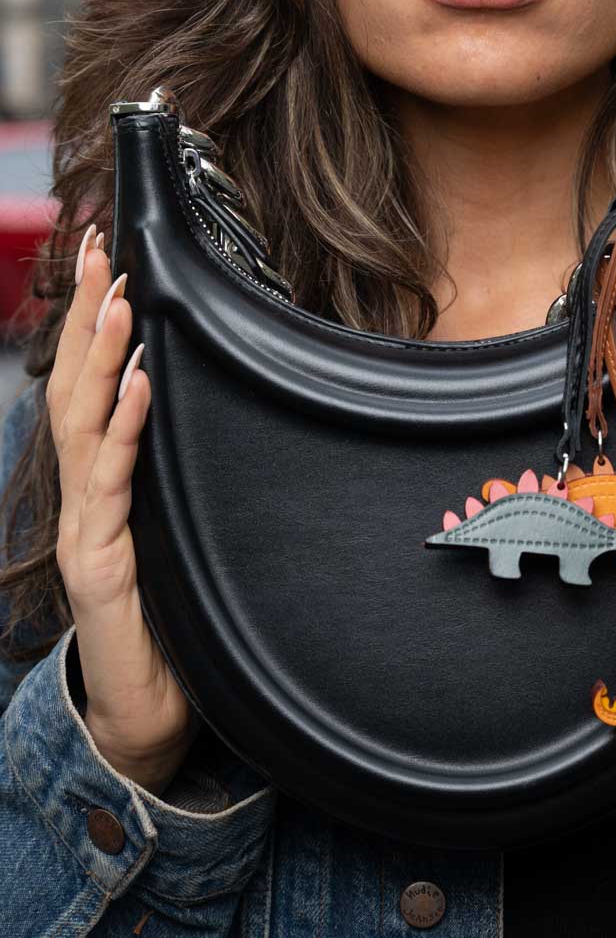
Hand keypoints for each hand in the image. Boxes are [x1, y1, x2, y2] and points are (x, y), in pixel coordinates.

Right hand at [47, 226, 198, 792]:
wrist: (145, 713)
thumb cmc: (164, 620)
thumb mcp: (172, 529)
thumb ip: (171, 474)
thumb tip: (196, 404)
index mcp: (99, 484)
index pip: (87, 384)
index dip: (90, 322)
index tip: (105, 260)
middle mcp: (82, 497)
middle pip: (73, 387)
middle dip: (84, 315)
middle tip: (97, 248)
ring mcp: (84, 528)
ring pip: (82, 424)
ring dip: (101, 353)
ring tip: (119, 294)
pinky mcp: (97, 563)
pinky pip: (112, 483)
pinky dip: (123, 427)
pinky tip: (137, 382)